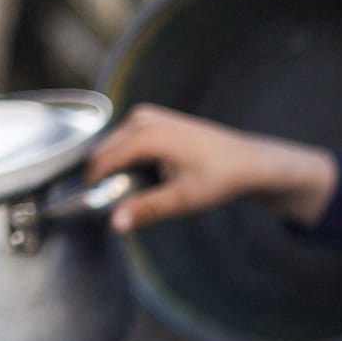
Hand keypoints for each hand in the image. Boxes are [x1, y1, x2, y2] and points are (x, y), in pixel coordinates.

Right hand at [89, 105, 337, 231]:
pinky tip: (146, 180)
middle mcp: (141, 118)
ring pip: (113, 148)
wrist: (249, 161)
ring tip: (136, 194)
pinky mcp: (151, 120)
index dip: (94, 187)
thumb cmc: (221, 178)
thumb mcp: (184, 199)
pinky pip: (126, 142)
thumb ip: (147, 209)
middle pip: (103, 153)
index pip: (101, 162)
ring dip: (116, 171)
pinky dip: (128, 162)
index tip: (93, 211)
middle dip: (104, 179)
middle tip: (118, 207)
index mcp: (145, 134)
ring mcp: (145, 116)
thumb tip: (115, 224)